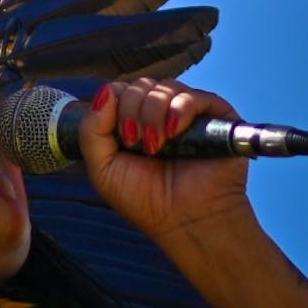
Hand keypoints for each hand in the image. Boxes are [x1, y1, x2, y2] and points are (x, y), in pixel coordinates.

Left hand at [79, 78, 251, 241]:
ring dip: (152, 114)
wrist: (186, 222)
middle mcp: (160, 114)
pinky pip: (193, 96)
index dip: (114, 106)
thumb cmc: (144, 200)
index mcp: (133, 121)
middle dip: (132, 111)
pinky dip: (179, 110)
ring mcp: (187, 114)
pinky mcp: (216, 117)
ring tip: (155, 147)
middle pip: (139, 85)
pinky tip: (174, 132)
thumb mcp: (101, 167)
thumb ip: (91, 129)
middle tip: (136, 144)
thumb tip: (105, 90)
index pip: (119, 91)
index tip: (121, 138)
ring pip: (163, 87)